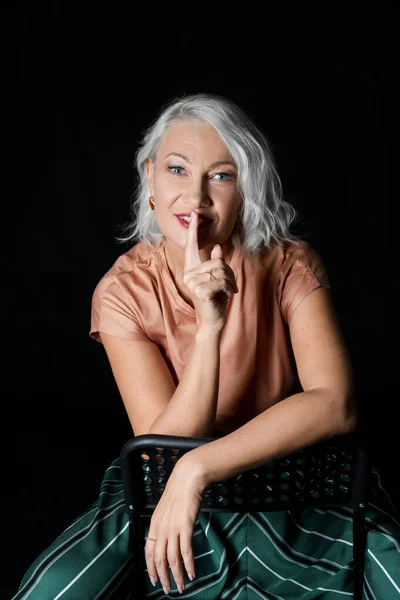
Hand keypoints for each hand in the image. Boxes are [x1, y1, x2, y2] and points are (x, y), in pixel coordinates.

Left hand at [145, 456, 206, 594]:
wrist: (188, 478)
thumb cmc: (180, 491)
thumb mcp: (167, 509)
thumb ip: (165, 523)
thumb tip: (168, 537)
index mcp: (155, 524)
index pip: (149, 551)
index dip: (151, 568)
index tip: (154, 580)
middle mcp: (161, 528)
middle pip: (159, 559)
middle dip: (163, 577)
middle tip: (168, 590)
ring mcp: (173, 528)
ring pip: (172, 558)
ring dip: (176, 575)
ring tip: (182, 587)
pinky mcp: (185, 526)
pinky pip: (186, 550)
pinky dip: (188, 564)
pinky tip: (191, 573)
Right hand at [183, 210, 237, 331]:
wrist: (213, 322)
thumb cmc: (215, 301)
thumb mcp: (218, 280)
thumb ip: (216, 264)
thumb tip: (217, 248)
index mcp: (192, 269)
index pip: (191, 247)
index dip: (193, 231)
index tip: (195, 215)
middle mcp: (189, 274)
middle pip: (217, 262)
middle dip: (229, 274)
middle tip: (230, 287)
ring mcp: (192, 283)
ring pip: (220, 271)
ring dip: (230, 282)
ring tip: (228, 292)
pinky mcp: (200, 291)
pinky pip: (221, 281)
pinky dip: (229, 288)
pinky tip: (226, 297)